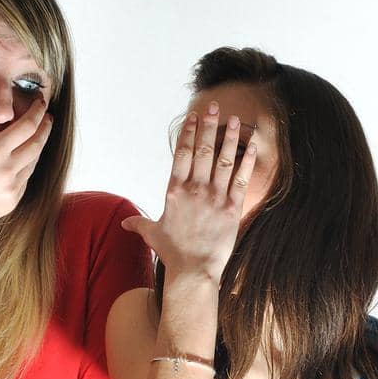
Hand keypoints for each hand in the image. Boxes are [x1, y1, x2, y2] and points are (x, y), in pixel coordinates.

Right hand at [0, 89, 53, 236]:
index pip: (26, 127)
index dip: (36, 112)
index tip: (40, 103)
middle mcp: (8, 172)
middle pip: (37, 144)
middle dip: (44, 128)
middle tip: (47, 117)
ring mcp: (12, 190)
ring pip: (33, 163)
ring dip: (38, 147)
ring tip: (37, 135)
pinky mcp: (11, 203)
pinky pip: (26, 180)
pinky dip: (27, 166)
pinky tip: (22, 159)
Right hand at [121, 101, 258, 283]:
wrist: (193, 271)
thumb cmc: (173, 254)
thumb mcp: (153, 234)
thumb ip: (140, 223)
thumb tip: (125, 223)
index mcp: (175, 191)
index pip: (181, 154)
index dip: (188, 133)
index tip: (192, 117)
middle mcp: (194, 189)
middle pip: (202, 150)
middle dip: (208, 126)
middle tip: (214, 106)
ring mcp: (214, 197)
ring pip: (223, 160)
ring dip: (229, 138)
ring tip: (233, 120)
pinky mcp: (231, 208)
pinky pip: (241, 179)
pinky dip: (248, 161)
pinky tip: (253, 145)